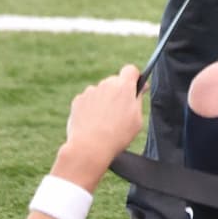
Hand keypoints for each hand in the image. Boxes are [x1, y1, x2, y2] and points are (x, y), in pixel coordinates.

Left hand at [53, 65, 143, 187]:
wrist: (89, 148)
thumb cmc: (117, 135)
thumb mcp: (137, 119)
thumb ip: (138, 100)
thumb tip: (139, 89)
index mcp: (124, 86)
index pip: (131, 70)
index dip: (134, 78)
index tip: (135, 88)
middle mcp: (107, 84)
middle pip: (115, 81)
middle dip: (118, 91)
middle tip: (119, 110)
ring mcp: (90, 91)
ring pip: (101, 91)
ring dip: (103, 100)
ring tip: (103, 121)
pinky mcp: (77, 101)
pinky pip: (87, 99)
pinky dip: (90, 107)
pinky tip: (91, 122)